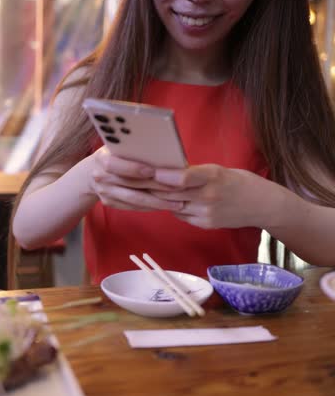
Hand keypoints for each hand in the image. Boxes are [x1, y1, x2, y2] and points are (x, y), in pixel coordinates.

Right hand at [87, 147, 184, 211]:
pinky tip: (167, 205)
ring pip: (135, 200)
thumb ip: (131, 146)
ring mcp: (105, 192)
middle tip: (180, 188)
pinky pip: (134, 207)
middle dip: (157, 187)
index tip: (154, 171)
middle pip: (132, 184)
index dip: (134, 168)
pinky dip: (151, 207)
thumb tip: (160, 145)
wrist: (89, 174)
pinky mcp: (110, 203)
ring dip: (158, 202)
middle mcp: (101, 177)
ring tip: (179, 203)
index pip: (116, 165)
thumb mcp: (117, 146)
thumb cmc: (112, 154)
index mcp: (102, 159)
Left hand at [152, 164, 278, 228]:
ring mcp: (206, 213)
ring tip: (144, 189)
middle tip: (134, 179)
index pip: (184, 177)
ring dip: (160, 198)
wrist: (261, 205)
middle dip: (152, 186)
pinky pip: (181, 215)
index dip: (164, 176)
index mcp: (213, 176)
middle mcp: (209, 196)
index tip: (149, 171)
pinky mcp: (205, 225)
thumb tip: (166, 170)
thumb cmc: (238, 181)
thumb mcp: (219, 170)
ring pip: (173, 205)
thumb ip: (195, 172)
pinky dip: (173, 207)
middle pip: (173, 192)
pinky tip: (169, 201)